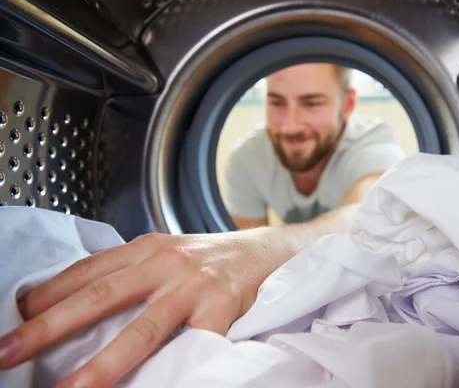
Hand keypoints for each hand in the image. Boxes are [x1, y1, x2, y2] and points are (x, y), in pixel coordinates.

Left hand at [0, 230, 279, 387]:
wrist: (270, 250)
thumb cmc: (214, 258)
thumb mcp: (168, 252)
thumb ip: (132, 271)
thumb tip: (81, 303)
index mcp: (147, 247)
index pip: (87, 269)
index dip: (46, 295)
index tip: (13, 318)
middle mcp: (167, 262)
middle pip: (101, 295)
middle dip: (50, 327)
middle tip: (8, 353)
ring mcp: (195, 285)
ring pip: (143, 328)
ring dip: (102, 363)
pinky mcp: (224, 307)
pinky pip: (193, 348)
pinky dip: (172, 371)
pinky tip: (155, 386)